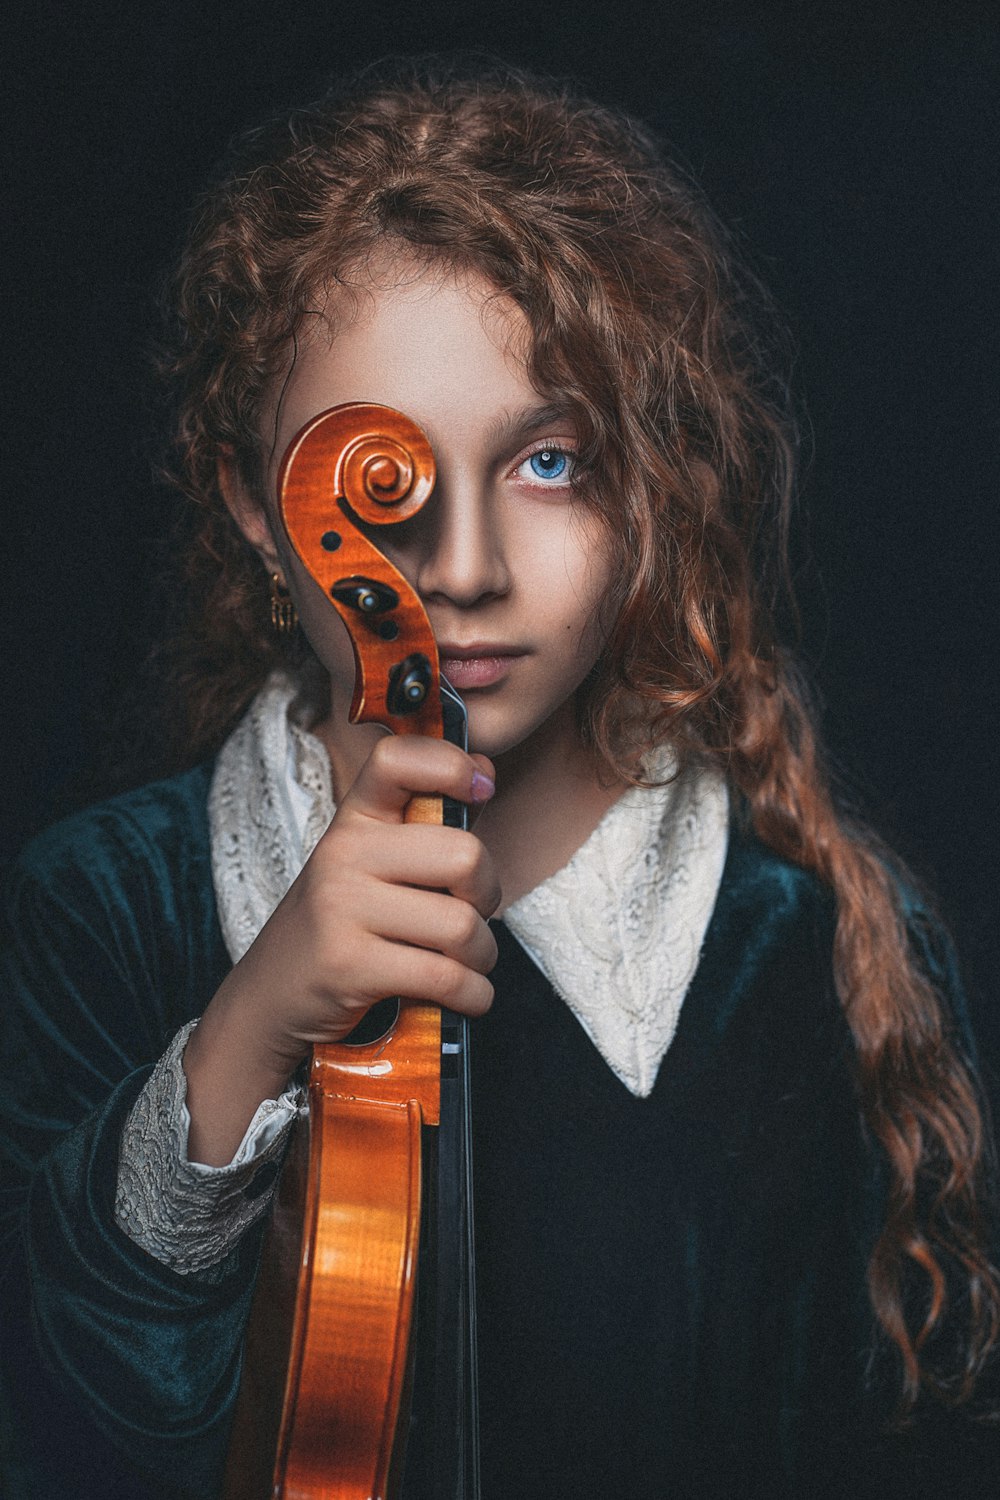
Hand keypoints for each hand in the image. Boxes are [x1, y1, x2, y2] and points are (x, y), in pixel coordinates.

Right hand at [183, 735, 498, 1162]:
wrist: (271, 998)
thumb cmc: (344, 926)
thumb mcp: (370, 865)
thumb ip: (425, 826)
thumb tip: (484, 771)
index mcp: (355, 820)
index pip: (398, 760)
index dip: (451, 765)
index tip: (480, 789)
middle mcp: (343, 854)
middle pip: (464, 856)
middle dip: (487, 897)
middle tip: (472, 915)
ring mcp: (341, 909)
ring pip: (461, 926)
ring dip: (481, 957)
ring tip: (465, 963)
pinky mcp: (348, 966)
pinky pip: (445, 978)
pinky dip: (473, 995)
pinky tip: (465, 996)